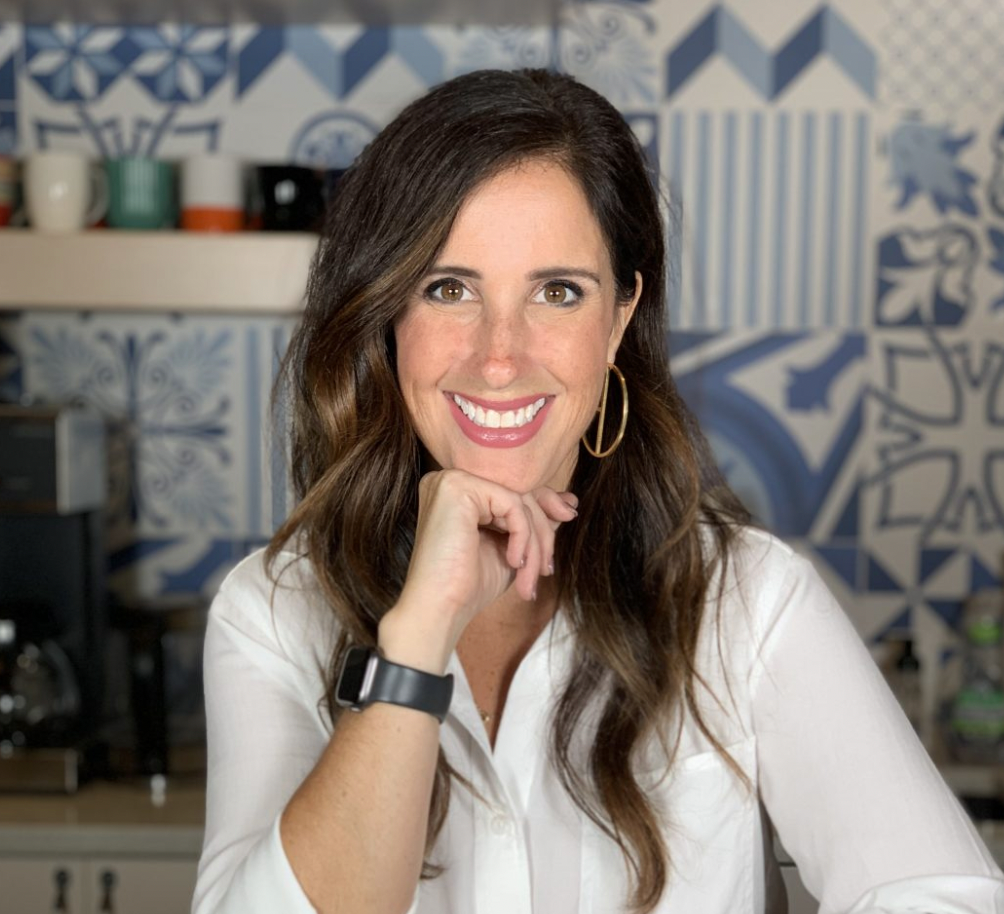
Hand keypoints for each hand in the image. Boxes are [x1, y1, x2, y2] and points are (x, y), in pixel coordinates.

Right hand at [384, 469, 577, 662]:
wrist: (441, 609)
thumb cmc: (470, 585)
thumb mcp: (512, 547)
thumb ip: (534, 522)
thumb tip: (569, 501)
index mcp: (459, 492)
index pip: (513, 488)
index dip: (544, 505)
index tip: (568, 518)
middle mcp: (451, 479)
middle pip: (518, 492)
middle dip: (543, 531)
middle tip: (547, 567)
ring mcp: (451, 480)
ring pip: (518, 499)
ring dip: (535, 542)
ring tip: (531, 575)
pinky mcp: (457, 487)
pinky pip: (511, 504)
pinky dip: (522, 535)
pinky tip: (514, 561)